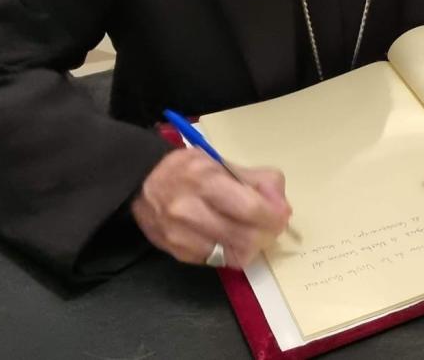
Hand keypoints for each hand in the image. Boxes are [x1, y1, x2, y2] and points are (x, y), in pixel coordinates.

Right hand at [132, 148, 291, 267]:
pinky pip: (218, 261)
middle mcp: (189, 210)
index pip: (250, 208)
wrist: (142, 183)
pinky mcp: (178, 254)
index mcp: (204, 180)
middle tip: (272, 226)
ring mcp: (181, 236)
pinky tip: (231, 239)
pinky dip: (232, 252)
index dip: (273, 216)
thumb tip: (281, 206)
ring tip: (253, 233)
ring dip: (252, 247)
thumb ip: (256, 180)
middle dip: (268, 234)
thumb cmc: (187, 170)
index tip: (281, 215)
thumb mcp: (221, 162)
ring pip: (234, 255)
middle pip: (245, 237)